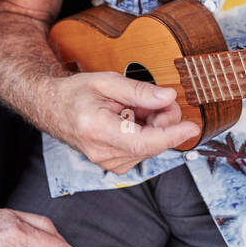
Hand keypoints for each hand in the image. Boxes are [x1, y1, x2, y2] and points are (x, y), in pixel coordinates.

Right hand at [53, 72, 199, 173]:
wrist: (53, 109)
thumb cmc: (76, 93)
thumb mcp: (106, 81)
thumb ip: (139, 91)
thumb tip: (169, 97)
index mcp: (96, 129)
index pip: (142, 141)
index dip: (171, 135)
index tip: (192, 127)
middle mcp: (102, 152)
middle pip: (152, 143)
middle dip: (164, 119)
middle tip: (157, 98)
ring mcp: (108, 162)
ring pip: (151, 147)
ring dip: (154, 126)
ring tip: (135, 107)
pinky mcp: (114, 165)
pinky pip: (144, 150)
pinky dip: (147, 133)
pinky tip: (134, 119)